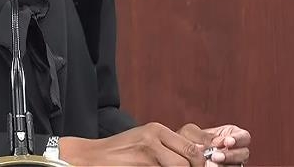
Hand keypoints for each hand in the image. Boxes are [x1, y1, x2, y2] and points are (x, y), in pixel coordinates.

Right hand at [60, 122, 207, 165]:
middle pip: (189, 160)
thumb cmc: (120, 152)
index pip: (191, 149)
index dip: (202, 163)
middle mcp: (152, 139)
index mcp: (157, 130)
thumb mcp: (145, 140)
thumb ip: (167, 146)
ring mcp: (145, 155)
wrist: (91, 157)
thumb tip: (196, 158)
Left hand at [176, 123, 250, 165]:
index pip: (244, 137)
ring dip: (225, 165)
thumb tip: (217, 142)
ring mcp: (230, 163)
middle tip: (215, 156)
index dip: (238, 140)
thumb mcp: (191, 133)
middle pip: (244, 153)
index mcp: (230, 135)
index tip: (226, 142)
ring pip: (237, 165)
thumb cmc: (186, 141)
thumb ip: (204, 135)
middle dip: (231, 155)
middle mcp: (234, 150)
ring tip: (210, 164)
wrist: (179, 155)